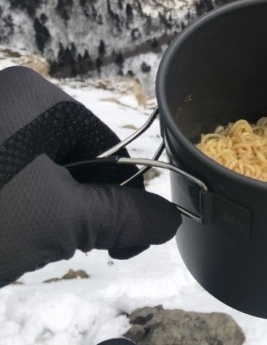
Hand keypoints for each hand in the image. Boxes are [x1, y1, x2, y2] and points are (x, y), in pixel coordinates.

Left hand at [0, 66, 180, 285]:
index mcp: (33, 95)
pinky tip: (0, 239)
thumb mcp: (61, 220)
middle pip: (71, 162)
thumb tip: (171, 220)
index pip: (106, 148)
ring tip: (18, 246)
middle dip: (75, 211)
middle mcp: (3, 100)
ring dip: (42, 219)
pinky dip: (10, 216)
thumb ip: (125, 216)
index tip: (122, 245)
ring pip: (36, 178)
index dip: (121, 198)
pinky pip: (6, 184)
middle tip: (59, 248)